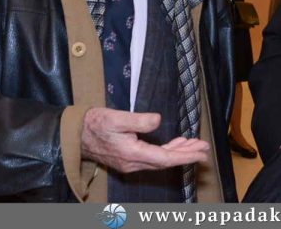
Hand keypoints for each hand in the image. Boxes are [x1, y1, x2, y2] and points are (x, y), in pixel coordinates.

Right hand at [81, 107, 208, 172]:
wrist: (76, 135)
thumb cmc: (95, 124)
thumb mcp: (117, 117)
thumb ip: (138, 120)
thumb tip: (158, 120)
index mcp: (132, 153)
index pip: (165, 158)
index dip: (185, 155)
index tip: (201, 151)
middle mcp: (133, 163)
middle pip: (165, 162)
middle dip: (186, 154)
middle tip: (204, 148)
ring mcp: (130, 163)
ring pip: (160, 161)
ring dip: (178, 153)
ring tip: (194, 144)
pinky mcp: (128, 159)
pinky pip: (153, 158)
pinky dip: (166, 152)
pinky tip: (175, 144)